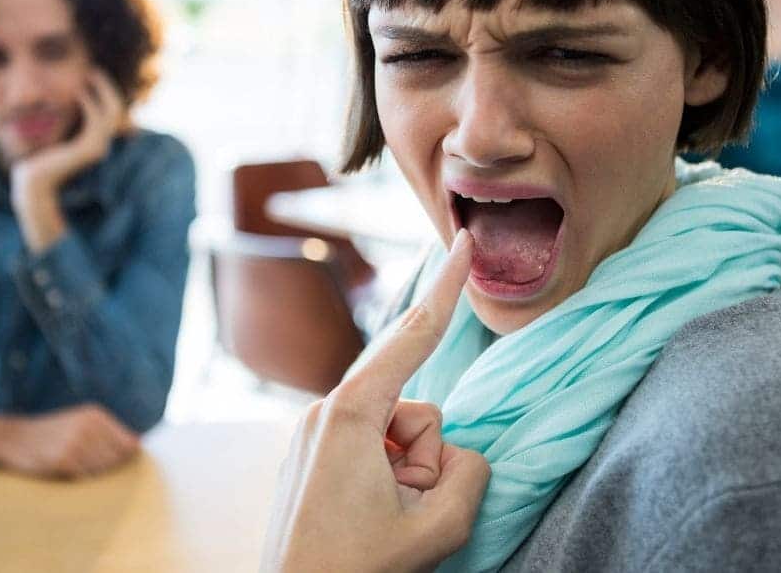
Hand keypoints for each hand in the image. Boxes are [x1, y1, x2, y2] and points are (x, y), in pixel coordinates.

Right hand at [0, 403, 140, 478]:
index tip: (110, 465)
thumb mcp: (80, 422)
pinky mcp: (63, 461)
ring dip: (92, 477)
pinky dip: (78, 481)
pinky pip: (84, 480)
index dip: (123, 460)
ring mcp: (76, 444)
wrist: (12, 437)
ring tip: (74, 468)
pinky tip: (65, 473)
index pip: (129, 445)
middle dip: (108, 470)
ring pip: (102, 472)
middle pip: (116, 461)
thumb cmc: (50, 433)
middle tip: (84, 467)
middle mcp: (88, 426)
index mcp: (95, 415)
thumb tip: (138, 445)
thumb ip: (108, 433)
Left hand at [11, 70, 128, 193]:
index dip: (106, 91)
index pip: (113, 112)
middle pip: (118, 109)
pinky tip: (79, 92)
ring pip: (111, 113)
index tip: (92, 74)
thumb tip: (67, 103)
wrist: (34, 181)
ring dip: (100, 90)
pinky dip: (90, 103)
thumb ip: (65, 123)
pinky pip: (96, 120)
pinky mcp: (90, 149)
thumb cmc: (41, 158)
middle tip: (93, 69)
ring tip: (88, 75)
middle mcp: (102, 145)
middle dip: (107, 87)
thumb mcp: (55, 136)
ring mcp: (98, 147)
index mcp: (97, 141)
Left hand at [263, 230, 489, 572]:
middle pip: (414, 406)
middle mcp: (324, 411)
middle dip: (425, 455)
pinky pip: (371, 447)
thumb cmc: (356, 571)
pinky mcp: (311, 452)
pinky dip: (386, 476)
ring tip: (383, 519)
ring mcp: (313, 431)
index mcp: (349, 416)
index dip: (447, 288)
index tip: (461, 241)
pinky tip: (368, 514)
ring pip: (396, 432)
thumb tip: (459, 453)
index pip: (412, 338)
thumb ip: (470, 474)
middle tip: (402, 508)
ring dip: (406, 475)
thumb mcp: (437, 528)